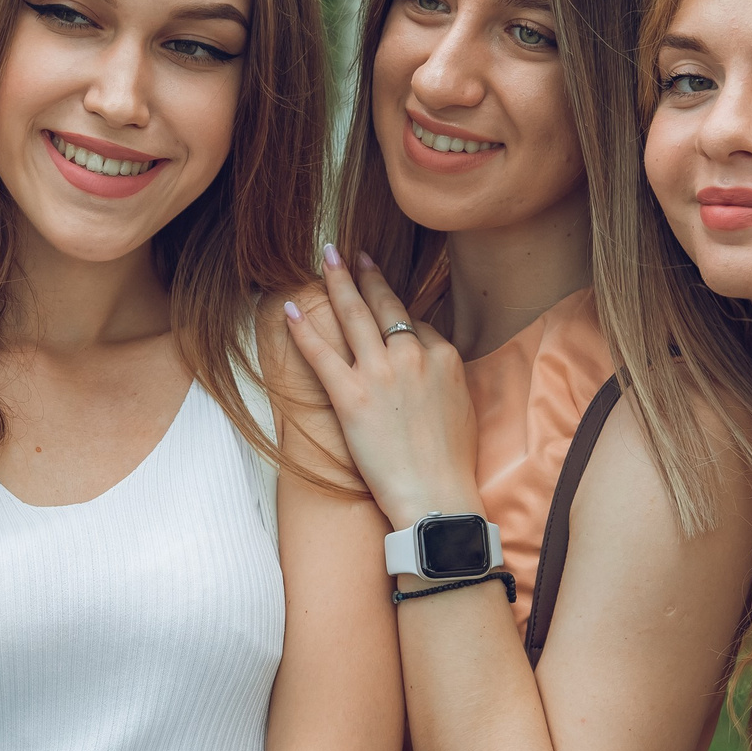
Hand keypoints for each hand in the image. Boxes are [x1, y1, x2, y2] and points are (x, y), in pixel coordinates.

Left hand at [279, 245, 481, 531]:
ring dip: (337, 283)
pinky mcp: (351, 396)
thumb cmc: (451, 461)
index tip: (385, 315)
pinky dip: (302, 329)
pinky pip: (321, 354)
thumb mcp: (463, 406)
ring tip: (326, 259)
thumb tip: (430, 360)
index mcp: (443, 358)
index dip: (398, 322)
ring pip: (354, 317)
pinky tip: (288, 309)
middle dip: (366, 276)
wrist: (436, 495)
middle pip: (385, 306)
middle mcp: (412, 356)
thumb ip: (444, 376)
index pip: (416, 325)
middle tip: (352, 255)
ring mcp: (380, 373)